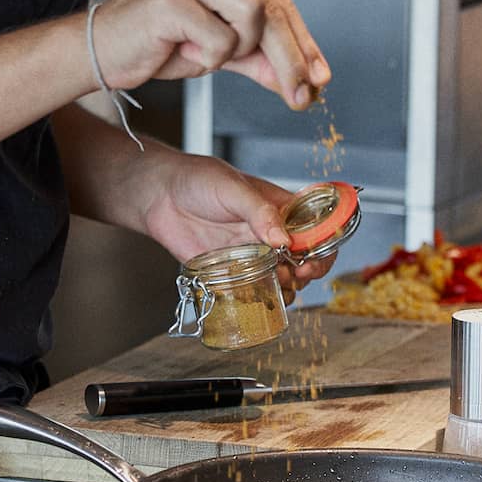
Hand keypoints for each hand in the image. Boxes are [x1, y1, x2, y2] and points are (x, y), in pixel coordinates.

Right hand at [91, 0, 329, 111]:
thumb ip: (259, 59)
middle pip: (273, 8)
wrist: (99, 54)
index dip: (303, 42)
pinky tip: (182, 52)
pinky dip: (208, 58)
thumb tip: (304, 81)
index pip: (278, 1)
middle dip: (293, 58)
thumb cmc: (155, 46)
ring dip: (238, 51)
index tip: (320, 77)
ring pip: (254, 16)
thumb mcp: (218, 53)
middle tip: (304, 97)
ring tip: (205, 55)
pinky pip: (219, 39)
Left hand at [141, 153, 335, 301]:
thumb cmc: (197, 180)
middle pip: (305, 259)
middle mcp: (270, 234)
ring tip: (278, 286)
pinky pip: (254, 291)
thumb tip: (282, 238)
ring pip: (283, 279)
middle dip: (308, 272)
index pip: (315, 229)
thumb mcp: (232, 188)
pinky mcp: (230, 272)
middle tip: (296, 275)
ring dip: (288, 289)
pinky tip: (260, 301)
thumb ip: (259, 211)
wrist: (159, 196)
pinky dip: (263, 300)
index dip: (322, 246)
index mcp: (279, 209)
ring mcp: (251, 254)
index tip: (312, 258)